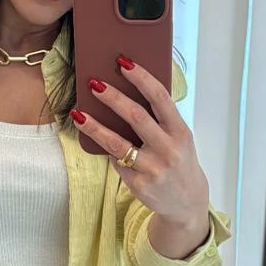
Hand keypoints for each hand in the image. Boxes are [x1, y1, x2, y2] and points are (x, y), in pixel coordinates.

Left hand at [71, 57, 209, 225]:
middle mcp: (168, 150)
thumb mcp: (180, 138)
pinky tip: (101, 143)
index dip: (141, 78)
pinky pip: (116, 162)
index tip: (123, 63)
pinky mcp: (139, 184)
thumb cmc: (179, 161)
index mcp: (180, 132)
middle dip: (112, 98)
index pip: (160, 98)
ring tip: (78, 114)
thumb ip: (161, 119)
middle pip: (136, 117)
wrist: (186, 202)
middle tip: (94, 83)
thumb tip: (127, 91)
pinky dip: (108, 151)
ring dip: (95, 127)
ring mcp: (153, 169)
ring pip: (117, 143)